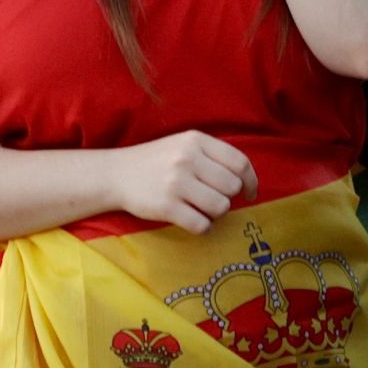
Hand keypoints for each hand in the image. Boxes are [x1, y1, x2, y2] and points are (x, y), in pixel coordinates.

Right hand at [111, 131, 259, 234]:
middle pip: (232, 187)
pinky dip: (202, 227)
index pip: (239, 162)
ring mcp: (176, 183)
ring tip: (202, 209)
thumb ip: (213, 155)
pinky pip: (201, 224)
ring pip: (221, 207)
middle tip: (214, 199)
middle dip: (228, 197)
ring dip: (216, 213)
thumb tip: (246, 179)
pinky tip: (193, 220)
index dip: (251, 181)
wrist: (116, 174)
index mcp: (196, 140)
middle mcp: (187, 158)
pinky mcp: (166, 206)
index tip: (249, 193)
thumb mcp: (184, 145)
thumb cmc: (157, 161)